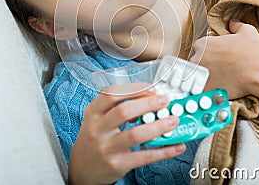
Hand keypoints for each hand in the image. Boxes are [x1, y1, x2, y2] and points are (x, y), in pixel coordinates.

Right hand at [68, 83, 185, 184]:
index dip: (133, 89)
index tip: (151, 88)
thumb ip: (116, 108)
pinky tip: (176, 146)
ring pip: (135, 134)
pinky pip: (144, 157)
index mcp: (93, 113)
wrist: (82, 169)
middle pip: (123, 112)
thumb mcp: (97, 119)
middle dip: (148, 104)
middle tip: (165, 101)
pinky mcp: (117, 165)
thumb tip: (148, 101)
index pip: (110, 94)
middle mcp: (97, 130)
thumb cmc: (94, 139)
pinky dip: (163, 151)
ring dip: (158, 126)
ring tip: (173, 120)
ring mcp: (106, 148)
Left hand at [190, 20, 258, 106]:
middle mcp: (197, 58)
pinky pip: (202, 91)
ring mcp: (199, 75)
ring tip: (219, 82)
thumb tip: (233, 23)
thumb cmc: (252, 49)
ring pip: (197, 79)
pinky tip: (219, 90)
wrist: (258, 69)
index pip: (199, 50)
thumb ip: (236, 25)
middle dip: (205, 68)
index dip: (208, 55)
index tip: (217, 60)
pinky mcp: (204, 89)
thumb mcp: (245, 31)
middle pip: (196, 64)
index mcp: (202, 44)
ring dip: (205, 80)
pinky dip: (208, 92)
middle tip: (219, 72)